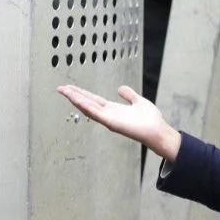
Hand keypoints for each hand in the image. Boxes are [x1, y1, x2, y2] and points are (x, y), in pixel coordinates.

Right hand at [56, 84, 181, 161]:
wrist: (158, 132)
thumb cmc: (151, 121)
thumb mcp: (139, 102)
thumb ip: (129, 95)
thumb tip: (120, 88)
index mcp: (113, 109)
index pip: (93, 100)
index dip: (82, 93)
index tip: (71, 87)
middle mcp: (108, 115)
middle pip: (87, 103)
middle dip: (74, 95)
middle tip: (61, 88)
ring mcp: (108, 120)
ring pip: (88, 107)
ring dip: (76, 99)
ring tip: (64, 91)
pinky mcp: (112, 123)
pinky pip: (96, 113)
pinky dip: (86, 106)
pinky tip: (77, 100)